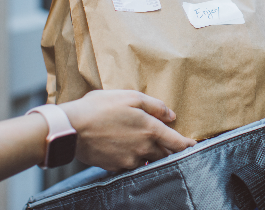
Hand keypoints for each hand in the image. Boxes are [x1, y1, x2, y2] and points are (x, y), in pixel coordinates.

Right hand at [59, 90, 195, 170]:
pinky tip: (128, 150)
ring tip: (149, 146)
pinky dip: (135, 159)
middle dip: (170, 150)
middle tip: (172, 145)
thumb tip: (172, 116)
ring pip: (149, 160)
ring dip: (153, 155)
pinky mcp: (116, 167)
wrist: (71, 129)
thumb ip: (154, 106)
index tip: (193, 145)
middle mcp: (143, 148)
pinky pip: (132, 165)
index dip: (187, 144)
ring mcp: (130, 160)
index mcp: (150, 130)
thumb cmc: (100, 108)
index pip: (177, 142)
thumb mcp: (130, 97)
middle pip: (165, 153)